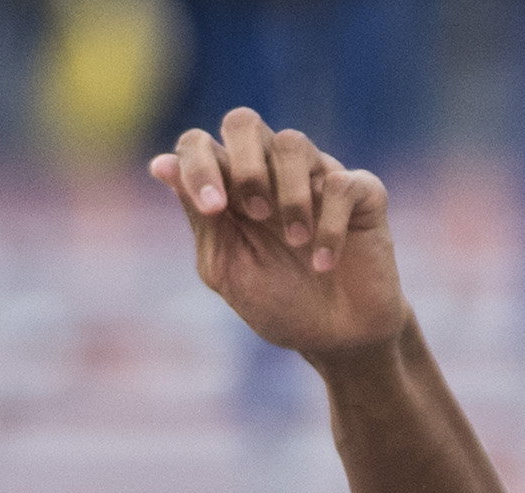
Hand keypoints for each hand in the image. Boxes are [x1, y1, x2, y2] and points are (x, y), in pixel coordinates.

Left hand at [150, 110, 407, 359]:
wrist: (338, 339)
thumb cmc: (280, 303)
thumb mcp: (227, 268)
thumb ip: (201, 219)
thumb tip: (161, 164)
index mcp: (230, 188)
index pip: (199, 144)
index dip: (197, 165)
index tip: (212, 207)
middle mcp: (271, 173)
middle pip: (242, 122)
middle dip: (243, 163)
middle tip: (254, 212)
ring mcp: (317, 178)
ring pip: (292, 142)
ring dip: (287, 194)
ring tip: (295, 241)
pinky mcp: (362, 195)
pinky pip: (342, 183)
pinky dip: (329, 225)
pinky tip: (324, 262)